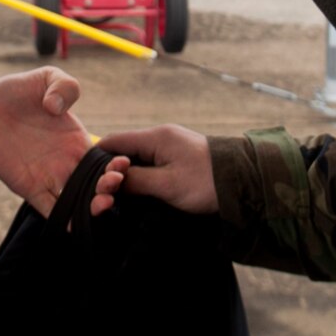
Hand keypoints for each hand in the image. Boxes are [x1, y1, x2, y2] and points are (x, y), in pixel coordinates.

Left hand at [0, 66, 126, 217]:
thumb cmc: (14, 92)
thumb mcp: (46, 77)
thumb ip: (64, 85)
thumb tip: (57, 109)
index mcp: (77, 139)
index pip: (104, 159)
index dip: (116, 165)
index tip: (120, 165)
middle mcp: (67, 161)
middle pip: (96, 184)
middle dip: (110, 189)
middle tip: (111, 185)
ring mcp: (49, 177)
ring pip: (78, 201)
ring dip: (92, 208)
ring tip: (99, 204)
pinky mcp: (29, 188)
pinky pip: (50, 209)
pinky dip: (64, 220)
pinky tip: (75, 225)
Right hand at [97, 125, 216, 214]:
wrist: (244, 182)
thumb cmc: (206, 182)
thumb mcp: (167, 185)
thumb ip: (135, 181)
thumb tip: (111, 181)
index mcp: (155, 137)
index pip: (113, 142)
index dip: (98, 161)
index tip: (91, 183)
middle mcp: (159, 137)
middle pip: (122, 152)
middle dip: (111, 173)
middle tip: (106, 197)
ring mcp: (169, 147)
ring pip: (135, 160)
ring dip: (126, 178)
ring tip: (118, 198)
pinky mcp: (177, 159)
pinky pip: (149, 165)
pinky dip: (140, 178)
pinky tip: (136, 193)